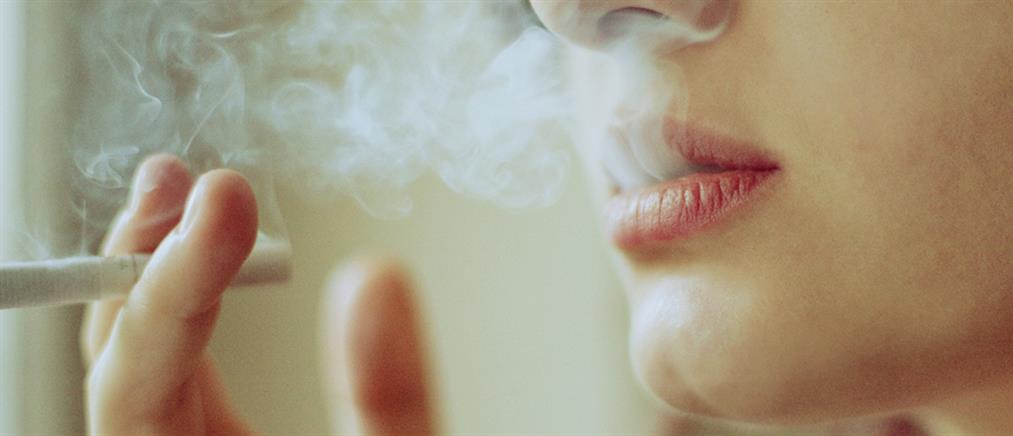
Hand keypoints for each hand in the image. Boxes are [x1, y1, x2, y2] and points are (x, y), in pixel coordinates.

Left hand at [79, 154, 438, 434]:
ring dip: (149, 275)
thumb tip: (373, 280)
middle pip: (114, 365)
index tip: (222, 200)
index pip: (140, 385)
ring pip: (131, 368)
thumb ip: (393, 397)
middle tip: (181, 183)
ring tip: (178, 200)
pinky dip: (178, 314)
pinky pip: (166, 384)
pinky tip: (194, 268)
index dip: (173, 282)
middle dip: (144, 262)